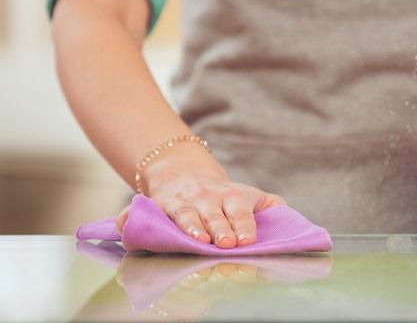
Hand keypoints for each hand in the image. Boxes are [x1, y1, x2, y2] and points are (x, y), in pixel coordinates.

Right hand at [116, 141, 286, 247]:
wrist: (184, 173)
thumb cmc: (224, 196)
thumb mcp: (250, 195)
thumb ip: (272, 207)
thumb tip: (290, 217)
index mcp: (230, 196)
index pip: (239, 210)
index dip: (243, 224)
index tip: (246, 240)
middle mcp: (204, 198)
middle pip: (213, 214)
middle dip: (219, 228)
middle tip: (226, 244)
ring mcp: (178, 202)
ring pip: (183, 214)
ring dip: (190, 226)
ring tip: (197, 240)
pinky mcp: (155, 206)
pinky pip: (137, 212)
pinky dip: (129, 219)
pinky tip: (126, 227)